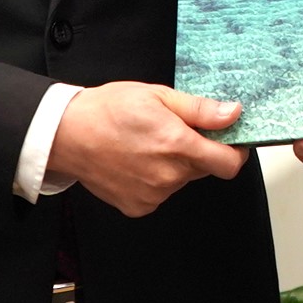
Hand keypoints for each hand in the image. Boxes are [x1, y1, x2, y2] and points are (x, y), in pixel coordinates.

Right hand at [45, 82, 248, 217]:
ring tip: (148, 144)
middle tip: (175, 130)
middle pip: (205, 169)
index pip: (229, 163)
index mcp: (177, 145)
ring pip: (182, 180)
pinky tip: (137, 161)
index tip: (229, 139)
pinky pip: (161, 193)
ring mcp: (153, 195)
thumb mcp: (158, 95)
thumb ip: (200, 110)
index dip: (235, 151)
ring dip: (176, 165)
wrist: (66, 134)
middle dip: (200, 151)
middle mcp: (168, 176)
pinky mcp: (138, 207)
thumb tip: (233, 114)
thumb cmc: (109, 109)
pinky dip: (156, 179)